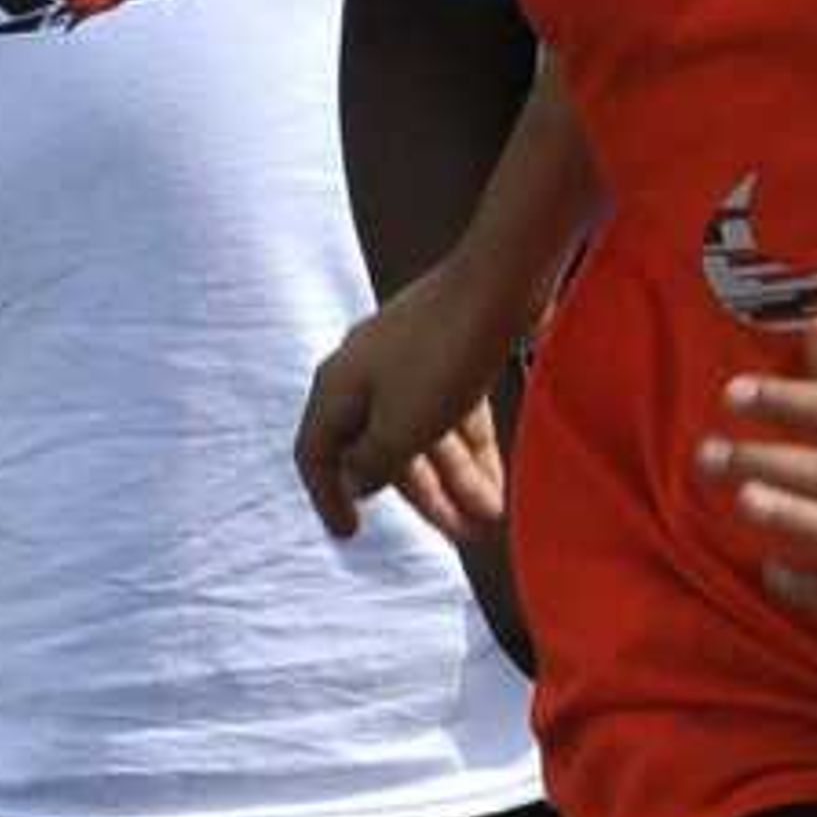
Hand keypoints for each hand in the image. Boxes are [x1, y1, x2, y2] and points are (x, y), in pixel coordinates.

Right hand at [295, 271, 519, 539]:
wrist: (499, 281)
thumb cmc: (442, 353)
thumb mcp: (401, 428)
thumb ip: (372, 464)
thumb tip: (355, 482)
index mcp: (338, 387)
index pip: (316, 453)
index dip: (329, 497)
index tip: (351, 533)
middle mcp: (366, 373)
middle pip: (383, 449)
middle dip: (425, 497)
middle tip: (457, 535)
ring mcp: (409, 362)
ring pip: (426, 434)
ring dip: (458, 480)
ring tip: (493, 515)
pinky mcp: (450, 354)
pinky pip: (453, 413)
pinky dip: (473, 448)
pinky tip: (498, 481)